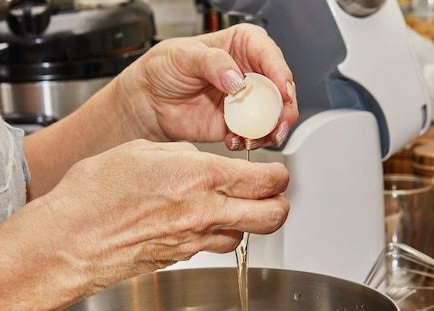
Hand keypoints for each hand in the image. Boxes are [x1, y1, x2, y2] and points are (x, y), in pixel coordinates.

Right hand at [40, 139, 289, 287]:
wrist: (71, 240)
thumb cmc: (93, 196)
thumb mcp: (140, 152)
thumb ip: (178, 155)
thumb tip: (197, 159)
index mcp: (198, 177)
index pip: (265, 180)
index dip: (278, 175)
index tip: (275, 172)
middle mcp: (203, 213)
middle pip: (271, 217)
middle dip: (278, 204)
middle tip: (271, 195)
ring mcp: (193, 241)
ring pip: (243, 237)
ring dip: (244, 222)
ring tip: (228, 208)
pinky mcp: (178, 259)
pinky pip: (211, 247)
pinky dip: (213, 235)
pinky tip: (194, 222)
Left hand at [115, 23, 297, 150]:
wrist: (149, 101)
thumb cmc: (164, 68)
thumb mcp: (183, 55)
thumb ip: (212, 63)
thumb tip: (237, 79)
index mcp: (243, 45)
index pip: (270, 55)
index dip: (280, 73)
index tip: (282, 91)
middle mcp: (250, 73)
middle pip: (281, 90)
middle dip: (284, 110)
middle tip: (276, 125)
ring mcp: (246, 101)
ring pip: (274, 116)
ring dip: (270, 130)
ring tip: (254, 138)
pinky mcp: (238, 125)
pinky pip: (255, 135)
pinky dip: (250, 142)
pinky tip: (235, 141)